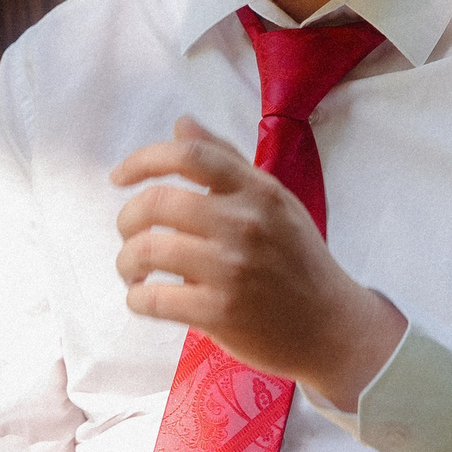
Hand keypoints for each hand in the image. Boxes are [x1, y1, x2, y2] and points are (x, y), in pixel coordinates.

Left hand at [111, 116, 404, 410]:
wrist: (332, 328)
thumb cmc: (298, 261)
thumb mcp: (274, 201)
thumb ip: (226, 160)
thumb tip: (181, 123)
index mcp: (257, 191)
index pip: (189, 156)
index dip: (143, 160)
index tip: (119, 177)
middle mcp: (244, 224)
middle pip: (156, 203)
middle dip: (126, 219)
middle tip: (128, 235)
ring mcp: (231, 269)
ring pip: (147, 251)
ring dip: (126, 261)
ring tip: (133, 270)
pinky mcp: (220, 312)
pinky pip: (153, 299)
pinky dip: (137, 299)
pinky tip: (144, 298)